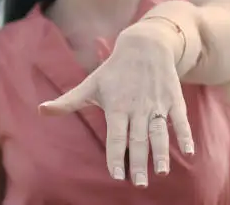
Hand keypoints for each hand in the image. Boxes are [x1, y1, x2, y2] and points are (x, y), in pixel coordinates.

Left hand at [38, 23, 194, 187]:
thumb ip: (68, 102)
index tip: (116, 175)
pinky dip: (185, 134)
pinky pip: (180, 119)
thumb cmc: (113, 70)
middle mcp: (137, 107)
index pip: (115, 135)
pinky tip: (189, 152)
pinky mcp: (173, 98)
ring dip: (162, 153)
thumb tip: (41, 111)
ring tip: (162, 173)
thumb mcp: (90, 84)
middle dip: (138, 162)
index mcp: (117, 106)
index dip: (115, 155)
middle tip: (139, 184)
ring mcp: (157, 103)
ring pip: (160, 132)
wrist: (144, 45)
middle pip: (138, 138)